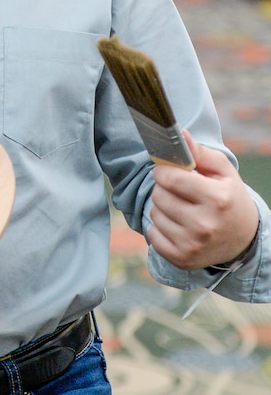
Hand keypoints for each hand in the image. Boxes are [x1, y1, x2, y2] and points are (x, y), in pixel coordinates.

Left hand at [148, 131, 258, 269]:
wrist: (243, 240)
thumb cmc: (229, 199)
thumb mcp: (223, 172)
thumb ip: (200, 152)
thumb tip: (180, 135)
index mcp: (217, 199)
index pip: (171, 178)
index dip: (164, 170)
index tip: (168, 171)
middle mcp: (204, 224)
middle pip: (159, 195)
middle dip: (164, 188)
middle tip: (178, 191)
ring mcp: (192, 244)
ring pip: (154, 214)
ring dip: (162, 208)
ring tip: (180, 208)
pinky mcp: (182, 259)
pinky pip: (152, 236)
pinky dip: (159, 228)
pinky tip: (176, 225)